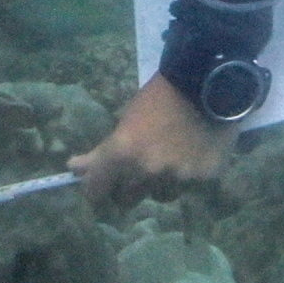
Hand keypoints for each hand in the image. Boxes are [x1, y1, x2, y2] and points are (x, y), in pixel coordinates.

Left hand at [70, 76, 232, 201]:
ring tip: (169, 159)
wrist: (208, 82)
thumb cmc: (161, 96)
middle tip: (134, 171)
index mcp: (124, 152)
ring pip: (159, 196)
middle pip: (125, 200)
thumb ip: (104, 151)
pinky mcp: (203, 179)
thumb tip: (75, 168)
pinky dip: (185, 177)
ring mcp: (178, 178)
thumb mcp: (127, 118)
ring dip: (158, 184)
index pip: (95, 190)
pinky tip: (191, 155)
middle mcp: (148, 171)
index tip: (98, 183)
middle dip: (126, 188)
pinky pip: (186, 188)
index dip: (95, 188)